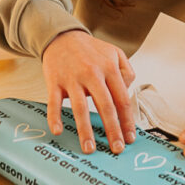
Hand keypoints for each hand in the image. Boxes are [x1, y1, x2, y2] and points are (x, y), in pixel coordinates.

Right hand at [42, 30, 136, 154]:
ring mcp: (72, 78)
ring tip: (90, 149)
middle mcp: (92, 74)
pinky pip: (54, 102)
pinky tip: (57, 131)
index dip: (127, 120)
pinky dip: (55, 116)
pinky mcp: (55, 81)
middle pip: (105, 106)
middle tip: (116, 149)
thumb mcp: (115, 53)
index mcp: (109, 68)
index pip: (122, 99)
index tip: (130, 138)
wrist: (61, 36)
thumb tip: (128, 92)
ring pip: (80, 107)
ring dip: (85, 130)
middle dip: (112, 129)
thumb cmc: (90, 49)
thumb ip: (127, 71)